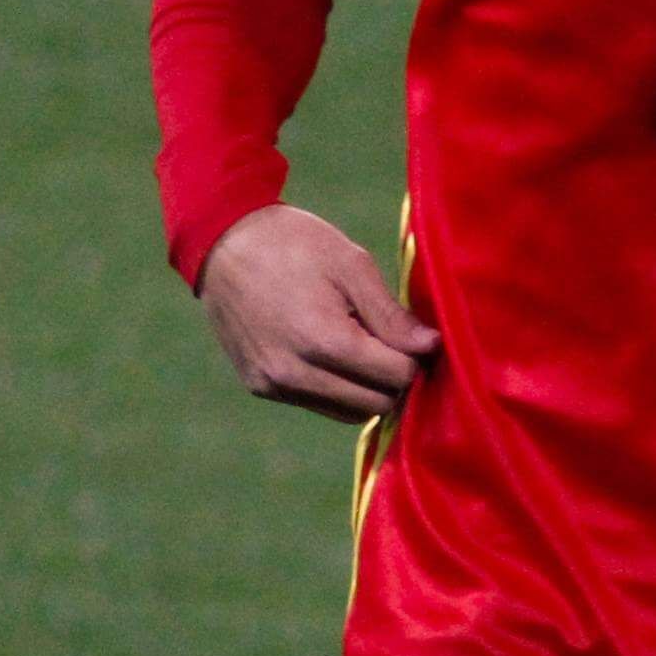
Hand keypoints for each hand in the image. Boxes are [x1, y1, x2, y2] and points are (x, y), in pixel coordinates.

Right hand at [197, 203, 439, 425]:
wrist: (224, 243)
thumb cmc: (294, 243)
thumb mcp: (350, 264)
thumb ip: (391, 314)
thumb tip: (432, 347)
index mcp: (323, 340)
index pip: (395, 377)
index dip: (416, 358)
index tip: (418, 335)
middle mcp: (295, 373)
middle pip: (375, 404)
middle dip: (395, 377)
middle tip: (395, 340)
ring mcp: (274, 385)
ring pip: (348, 413)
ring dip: (367, 388)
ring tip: (366, 344)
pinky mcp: (260, 387)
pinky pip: (317, 404)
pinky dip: (337, 388)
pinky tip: (334, 350)